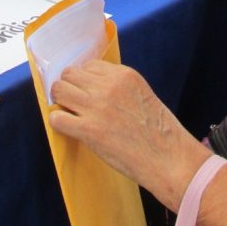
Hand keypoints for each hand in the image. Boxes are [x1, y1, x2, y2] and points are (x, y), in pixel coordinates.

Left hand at [48, 60, 208, 207]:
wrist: (169, 159)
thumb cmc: (160, 133)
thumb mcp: (142, 95)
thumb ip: (119, 87)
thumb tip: (91, 88)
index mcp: (124, 75)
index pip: (88, 66)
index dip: (84, 80)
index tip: (87, 92)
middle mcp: (108, 86)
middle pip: (69, 74)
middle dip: (69, 88)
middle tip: (75, 104)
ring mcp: (97, 107)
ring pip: (58, 91)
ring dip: (61, 102)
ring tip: (71, 115)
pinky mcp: (89, 130)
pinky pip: (57, 118)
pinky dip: (59, 123)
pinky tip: (70, 129)